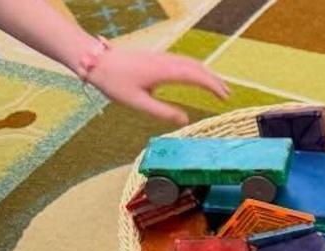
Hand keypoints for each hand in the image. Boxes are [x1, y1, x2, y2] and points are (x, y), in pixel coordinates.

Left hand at [84, 48, 228, 125]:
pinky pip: (184, 61)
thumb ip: (162, 112)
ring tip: (218, 86)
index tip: (224, 97)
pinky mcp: (158, 57)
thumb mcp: (137, 102)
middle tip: (227, 94)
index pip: (196, 77)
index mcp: (164, 72)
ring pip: (192, 63)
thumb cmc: (114, 82)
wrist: (96, 61)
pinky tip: (198, 76)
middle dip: (215, 80)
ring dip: (207, 74)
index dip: (213, 86)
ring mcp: (162, 57)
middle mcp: (166, 61)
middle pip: (198, 68)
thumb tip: (185, 120)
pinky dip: (197, 69)